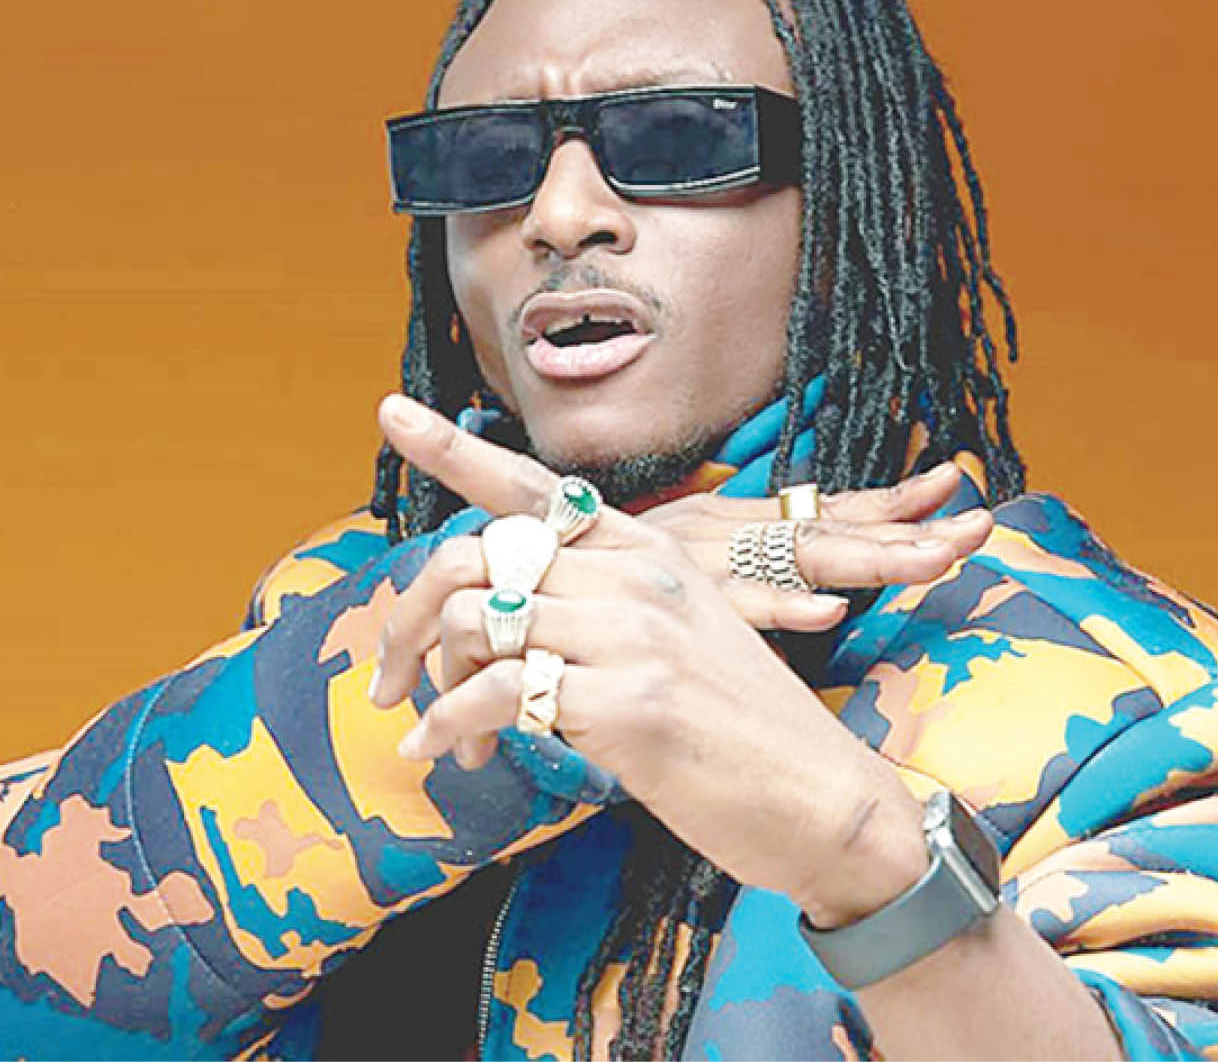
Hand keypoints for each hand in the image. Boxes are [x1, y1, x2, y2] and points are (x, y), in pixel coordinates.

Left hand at [372, 394, 947, 919]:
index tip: (392, 416)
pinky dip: (451, 726)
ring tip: (447, 735)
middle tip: (395, 680)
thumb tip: (501, 617)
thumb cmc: (739, 730)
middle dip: (409, 619)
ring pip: (477, 617)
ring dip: (436, 686)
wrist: (824, 801)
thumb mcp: (679, 641)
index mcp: (650, 552)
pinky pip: (497, 691)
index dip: (456, 450)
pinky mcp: (628, 702)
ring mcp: (636, 634)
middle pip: (477, 557)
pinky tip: (449, 754)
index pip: (536, 489)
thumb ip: (598, 610)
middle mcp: (639, 577)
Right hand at [638, 465, 991, 630]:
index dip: (896, 501)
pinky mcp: (681, 598)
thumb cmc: (620, 577)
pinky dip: (780, 607)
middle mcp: (733, 534)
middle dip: (909, 529)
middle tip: (978, 524)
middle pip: (835, 532)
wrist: (534, 571)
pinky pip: (738, 603)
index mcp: (742, 526)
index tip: (960, 481)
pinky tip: (825, 612)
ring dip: (871, 559)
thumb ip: (749, 582)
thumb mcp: (687, 563)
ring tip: (938, 556)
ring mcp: (712, 564)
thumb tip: (820, 593)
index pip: (832, 511)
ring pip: (803, 560)